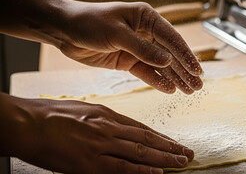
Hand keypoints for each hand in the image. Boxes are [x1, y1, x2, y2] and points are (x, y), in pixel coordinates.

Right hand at [11, 96, 192, 173]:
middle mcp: (109, 128)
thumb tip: (119, 128)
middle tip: (188, 154)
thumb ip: (103, 120)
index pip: (142, 128)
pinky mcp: (89, 163)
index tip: (175, 143)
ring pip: (140, 152)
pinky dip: (141, 171)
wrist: (27, 122)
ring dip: (164, 158)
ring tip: (181, 163)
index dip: (161, 137)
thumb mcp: (82, 110)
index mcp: (106, 114)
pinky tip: (157, 173)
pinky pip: (121, 168)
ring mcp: (101, 145)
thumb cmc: (50, 115)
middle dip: (170, 147)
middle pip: (147, 139)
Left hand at [60, 1, 202, 93]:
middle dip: (184, 70)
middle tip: (198, 86)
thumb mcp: (117, 34)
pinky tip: (170, 89)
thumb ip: (142, 49)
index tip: (197, 71)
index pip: (172, 38)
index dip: (186, 55)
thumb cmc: (89, 22)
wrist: (64, 30)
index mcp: (147, 18)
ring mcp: (137, 48)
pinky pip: (146, 72)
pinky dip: (157, 80)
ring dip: (175, 77)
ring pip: (160, 65)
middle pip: (170, 54)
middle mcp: (146, 32)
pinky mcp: (127, 60)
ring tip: (190, 91)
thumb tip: (167, 61)